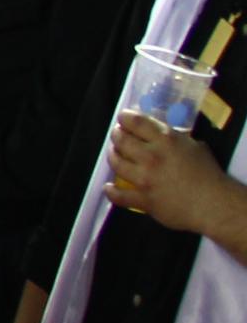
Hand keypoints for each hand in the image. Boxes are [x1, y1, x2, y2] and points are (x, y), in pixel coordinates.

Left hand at [105, 112, 243, 233]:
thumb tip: (164, 134)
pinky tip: (109, 187)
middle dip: (117, 135)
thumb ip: (176, 138)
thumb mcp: (195, 146)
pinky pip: (119, 195)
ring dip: (113, 156)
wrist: (214, 205)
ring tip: (115, 155)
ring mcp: (144, 178)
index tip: (122, 119)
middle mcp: (151, 156)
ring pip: (116, 163)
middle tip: (118, 136)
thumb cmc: (209, 174)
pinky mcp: (143, 199)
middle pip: (121, 140)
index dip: (125, 118)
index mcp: (165, 140)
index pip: (136, 122)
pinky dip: (111, 191)